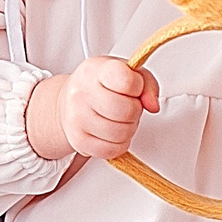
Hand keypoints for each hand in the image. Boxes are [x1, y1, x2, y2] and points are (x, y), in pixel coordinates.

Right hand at [27, 57, 161, 162]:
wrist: (68, 101)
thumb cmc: (100, 85)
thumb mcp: (126, 72)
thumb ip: (147, 84)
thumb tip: (153, 105)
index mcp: (95, 71)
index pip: (127, 81)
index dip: (138, 87)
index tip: (132, 87)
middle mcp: (82, 94)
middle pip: (127, 111)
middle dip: (135, 111)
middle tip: (128, 106)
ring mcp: (78, 118)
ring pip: (122, 133)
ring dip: (128, 128)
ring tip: (119, 119)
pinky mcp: (79, 141)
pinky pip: (112, 150)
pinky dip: (119, 144)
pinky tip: (112, 132)